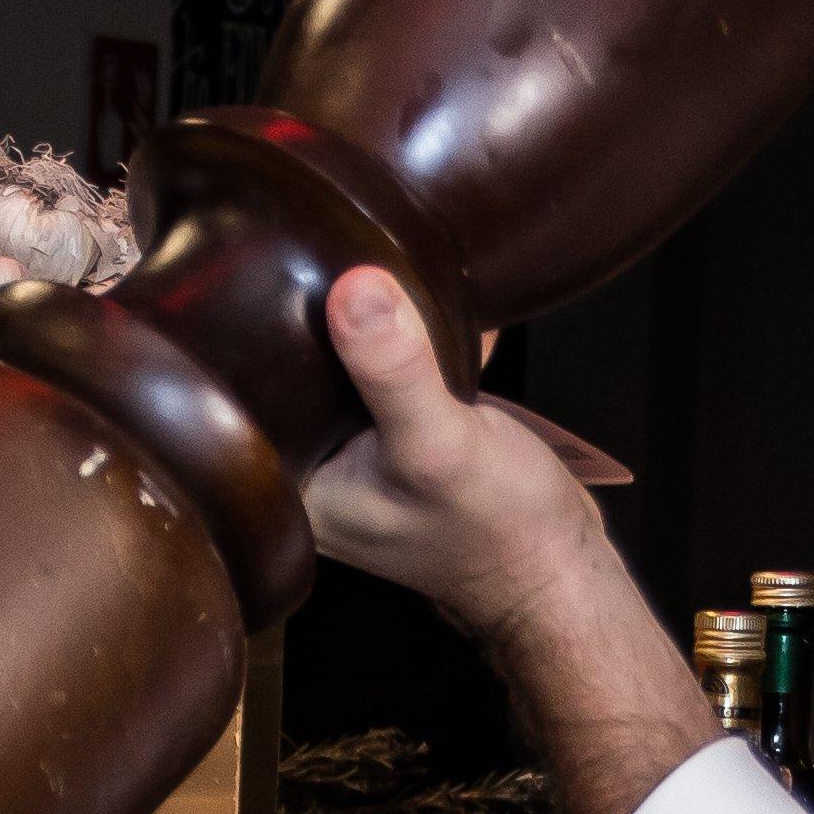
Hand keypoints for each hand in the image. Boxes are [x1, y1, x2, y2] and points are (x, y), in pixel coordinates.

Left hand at [304, 264, 721, 813]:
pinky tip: (434, 295)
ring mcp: (363, 453)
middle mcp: (318, 468)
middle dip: (319, 310)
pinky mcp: (406, 437)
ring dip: (368, 318)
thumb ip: (394, 370)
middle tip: (326, 245)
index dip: (257, 326)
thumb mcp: (440, 443)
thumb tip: (352, 284)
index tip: (270, 265)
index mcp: (296, 483)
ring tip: (371, 257)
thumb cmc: (500, 532)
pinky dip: (414, 336)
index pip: (250, 387)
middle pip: (299, 368)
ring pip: (350, 364)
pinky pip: (396, 369)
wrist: (562, 568)